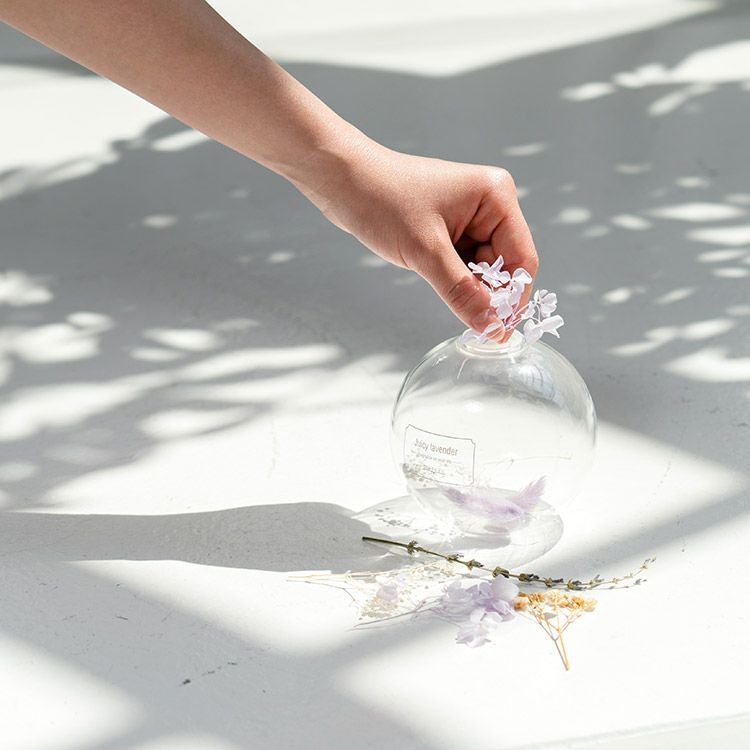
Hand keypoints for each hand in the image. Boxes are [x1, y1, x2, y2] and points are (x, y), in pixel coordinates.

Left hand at [307, 140, 537, 334]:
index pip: (522, 259)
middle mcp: (489, 205)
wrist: (342, 180)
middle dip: (487, 293)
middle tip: (466, 317)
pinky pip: (463, 263)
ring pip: (482, 269)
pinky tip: (434, 277)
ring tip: (437, 282)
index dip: (512, 297)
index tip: (498, 331)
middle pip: (505, 266)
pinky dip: (454, 279)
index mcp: (496, 198)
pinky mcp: (450, 227)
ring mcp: (470, 216)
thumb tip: (492, 327)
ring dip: (467, 286)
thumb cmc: (382, 200)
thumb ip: (461, 292)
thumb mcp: (425, 251)